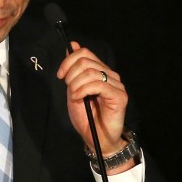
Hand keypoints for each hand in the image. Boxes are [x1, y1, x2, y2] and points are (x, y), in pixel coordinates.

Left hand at [56, 41, 128, 155]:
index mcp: (99, 71)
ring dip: (76, 84)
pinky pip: (98, 85)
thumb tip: (72, 44)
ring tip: (76, 96)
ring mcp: (116, 85)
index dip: (68, 61)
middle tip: (70, 89)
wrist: (96, 138)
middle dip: (71, 74)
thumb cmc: (86, 116)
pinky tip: (80, 98)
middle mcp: (110, 75)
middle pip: (86, 61)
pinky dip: (83, 90)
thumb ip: (73, 70)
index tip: (61, 75)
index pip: (85, 53)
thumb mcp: (73, 90)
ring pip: (91, 72)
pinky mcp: (120, 96)